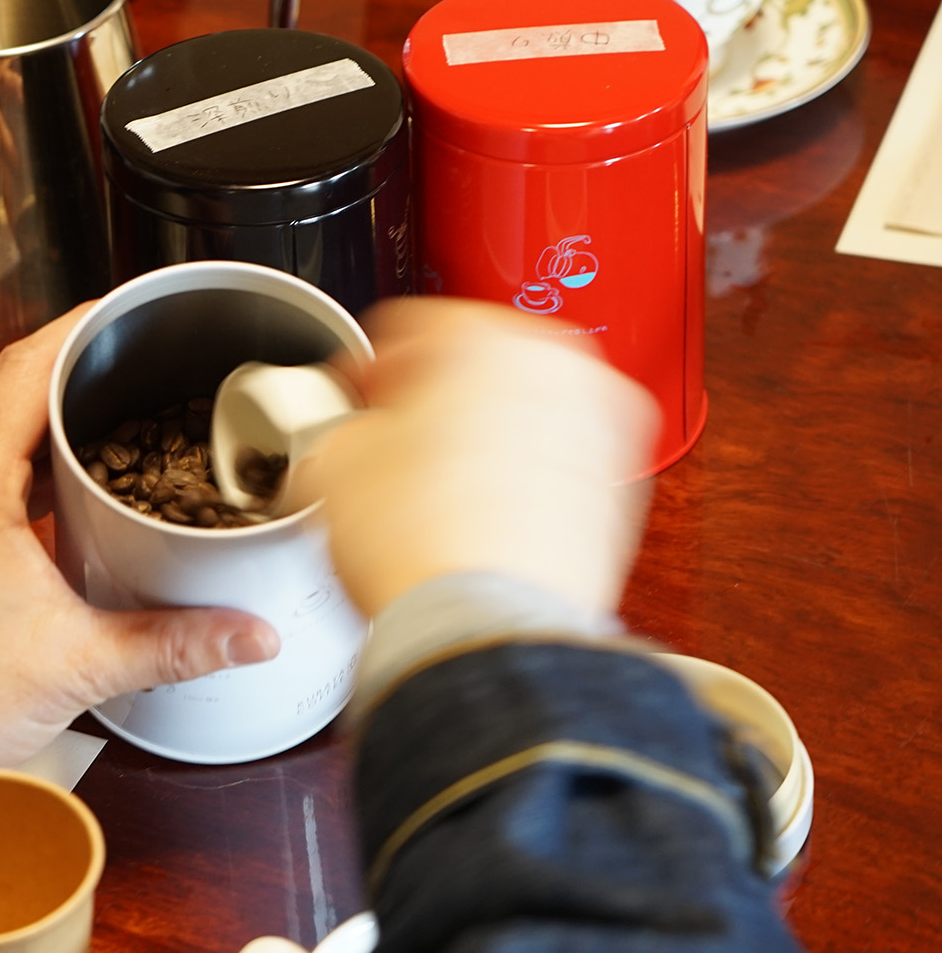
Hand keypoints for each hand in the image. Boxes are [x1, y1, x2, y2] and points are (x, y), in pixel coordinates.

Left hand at [0, 307, 282, 787]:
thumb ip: (175, 643)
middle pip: (17, 391)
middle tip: (153, 358)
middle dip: (86, 368)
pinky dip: (38, 463)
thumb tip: (252, 633)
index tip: (130, 306)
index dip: (81, 325)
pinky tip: (84, 483)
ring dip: (60, 419)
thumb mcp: (78, 665)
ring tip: (131, 412)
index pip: (25, 370)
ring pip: (3, 433)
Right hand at [294, 298, 658, 619]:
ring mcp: (598, 427)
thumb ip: (343, 422)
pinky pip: (554, 463)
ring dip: (478, 434)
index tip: (348, 397)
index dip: (360, 369)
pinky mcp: (618, 489)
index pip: (403, 327)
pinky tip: (473, 516)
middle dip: (431, 396)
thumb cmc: (421, 541)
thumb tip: (349, 434)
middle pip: (476, 362)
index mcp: (481, 332)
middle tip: (390, 436)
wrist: (484, 625)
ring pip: (522, 410)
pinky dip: (518, 477)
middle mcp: (555, 365)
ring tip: (430, 483)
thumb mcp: (335, 457)